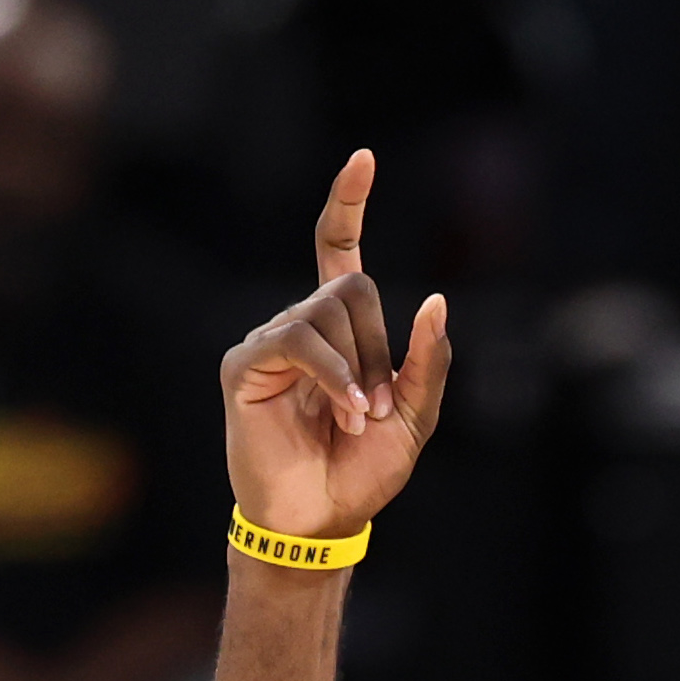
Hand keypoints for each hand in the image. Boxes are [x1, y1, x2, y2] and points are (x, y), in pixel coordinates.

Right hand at [221, 151, 454, 544]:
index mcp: (340, 329)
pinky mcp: (245, 366)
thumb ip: (428, 362)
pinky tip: (345, 411)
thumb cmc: (362, 472)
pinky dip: (332, 375)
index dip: (348, 203)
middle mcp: (301, 323)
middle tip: (379, 406)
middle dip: (379, 347)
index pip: (339, 248)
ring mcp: (270, 341)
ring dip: (358, 370)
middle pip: (350, 287)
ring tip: (358, 419)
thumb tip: (434, 300)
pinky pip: (296, 341)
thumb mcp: (415, 418)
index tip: (363, 159)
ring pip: (326, 314)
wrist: (321, 521)